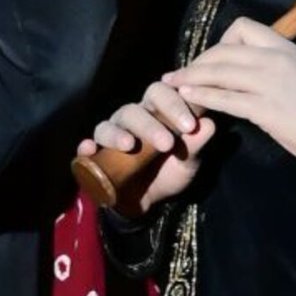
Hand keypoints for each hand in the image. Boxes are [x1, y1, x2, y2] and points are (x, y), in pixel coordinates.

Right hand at [77, 80, 217, 212]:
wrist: (148, 202)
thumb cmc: (169, 173)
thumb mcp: (188, 163)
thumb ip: (197, 145)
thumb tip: (209, 124)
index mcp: (157, 112)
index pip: (162, 93)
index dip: (175, 103)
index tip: (190, 125)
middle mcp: (133, 118)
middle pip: (135, 108)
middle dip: (151, 123)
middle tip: (167, 143)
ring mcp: (112, 133)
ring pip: (110, 123)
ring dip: (120, 133)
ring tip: (131, 146)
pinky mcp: (96, 153)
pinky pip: (87, 145)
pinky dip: (86, 145)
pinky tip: (90, 149)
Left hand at [166, 19, 295, 169]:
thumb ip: (273, 66)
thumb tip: (244, 70)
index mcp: (285, 46)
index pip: (242, 27)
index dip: (219, 41)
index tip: (212, 60)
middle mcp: (276, 58)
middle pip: (223, 50)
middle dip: (197, 61)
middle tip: (179, 74)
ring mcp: (270, 82)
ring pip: (219, 72)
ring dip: (190, 77)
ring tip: (171, 84)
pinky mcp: (265, 108)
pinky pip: (225, 98)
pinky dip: (202, 97)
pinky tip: (189, 99)